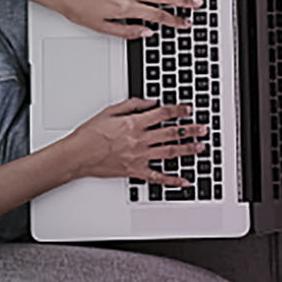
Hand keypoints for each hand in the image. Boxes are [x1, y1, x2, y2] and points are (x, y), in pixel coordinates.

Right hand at [65, 98, 207, 187]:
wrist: (77, 155)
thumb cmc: (89, 134)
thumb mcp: (110, 111)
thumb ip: (133, 105)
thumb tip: (151, 102)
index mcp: (134, 123)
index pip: (163, 114)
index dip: (178, 111)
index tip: (188, 110)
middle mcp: (140, 140)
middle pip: (171, 133)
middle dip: (190, 130)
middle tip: (203, 128)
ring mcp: (139, 157)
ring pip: (169, 152)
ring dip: (187, 150)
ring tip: (200, 147)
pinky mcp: (135, 171)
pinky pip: (157, 177)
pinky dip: (172, 180)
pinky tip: (183, 180)